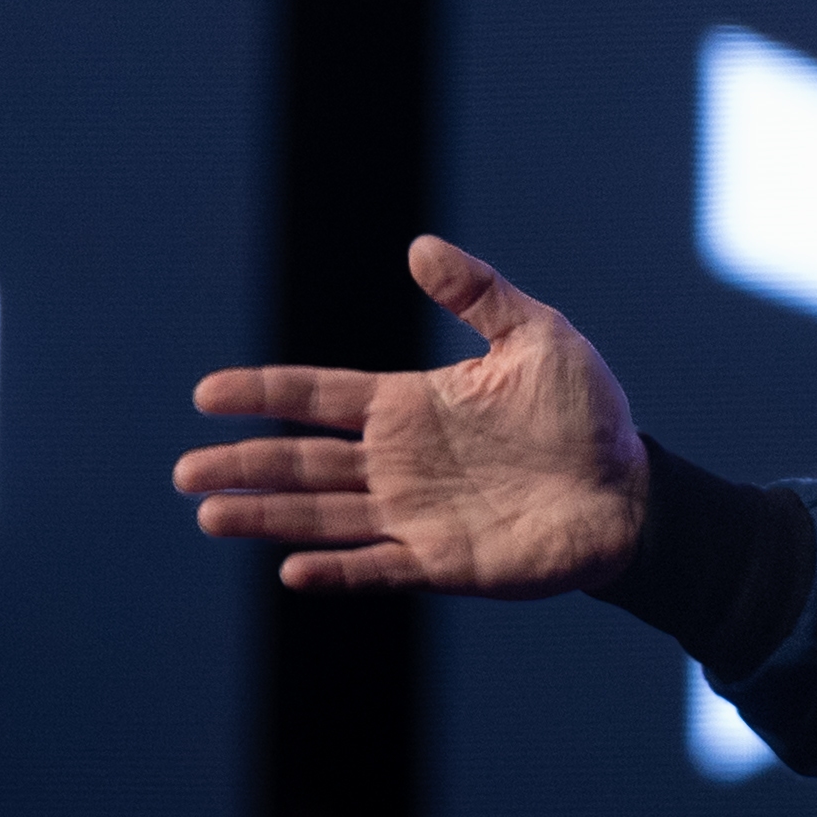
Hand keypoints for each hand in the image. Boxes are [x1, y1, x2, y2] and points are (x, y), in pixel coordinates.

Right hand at [175, 235, 645, 596]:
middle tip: (186, 472)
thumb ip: (478, 294)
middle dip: (244, 466)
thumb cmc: (586, 413)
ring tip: (211, 514)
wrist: (630, 489)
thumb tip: (420, 246)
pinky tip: (292, 568)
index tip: (205, 395)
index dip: (263, 395)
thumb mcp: (538, 336)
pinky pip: (375, 567)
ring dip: (268, 517)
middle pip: (302, 462)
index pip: (319, 397)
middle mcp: (399, 461)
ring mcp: (415, 514)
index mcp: (411, 406)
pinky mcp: (441, 561)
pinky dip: (335, 570)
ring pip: (322, 515)